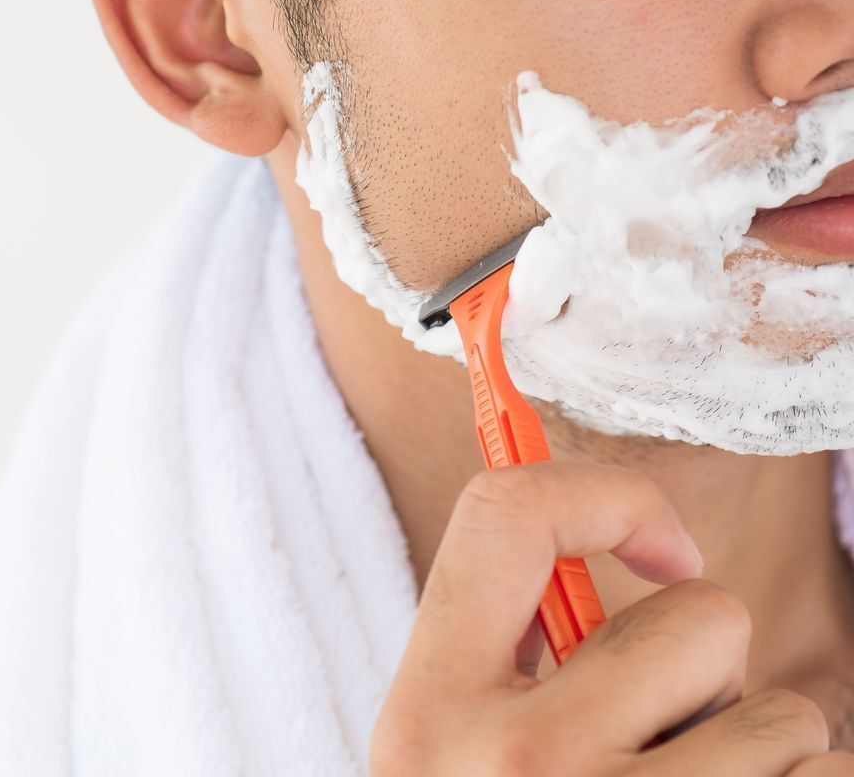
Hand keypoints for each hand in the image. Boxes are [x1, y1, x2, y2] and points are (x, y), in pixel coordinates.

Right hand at [371, 462, 850, 775]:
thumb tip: (636, 545)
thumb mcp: (447, 752)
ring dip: (755, 754)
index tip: (663, 549)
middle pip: (700, 616)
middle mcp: (518, 761)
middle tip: (650, 739)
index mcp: (431, 707)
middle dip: (703, 667)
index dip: (605, 497)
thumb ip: (508, 649)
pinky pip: (819, 776)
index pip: (504, 517)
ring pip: (784, 717)